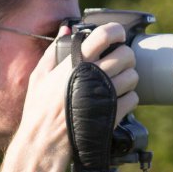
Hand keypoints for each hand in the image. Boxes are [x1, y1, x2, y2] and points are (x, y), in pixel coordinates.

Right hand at [19, 23, 138, 164]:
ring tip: (117, 83)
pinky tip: (117, 101)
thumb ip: (53, 51)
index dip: (117, 31)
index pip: (105, 34)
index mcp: (75, 62)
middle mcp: (92, 74)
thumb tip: (66, 29)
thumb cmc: (39, 109)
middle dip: (126, 56)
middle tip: (118, 62)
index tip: (118, 35)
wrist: (44, 141)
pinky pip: (133, 98)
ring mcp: (104, 95)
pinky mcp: (112, 113)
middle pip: (126, 54)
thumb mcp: (39, 76)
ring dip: (129, 78)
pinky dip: (129, 98)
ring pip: (133, 76)